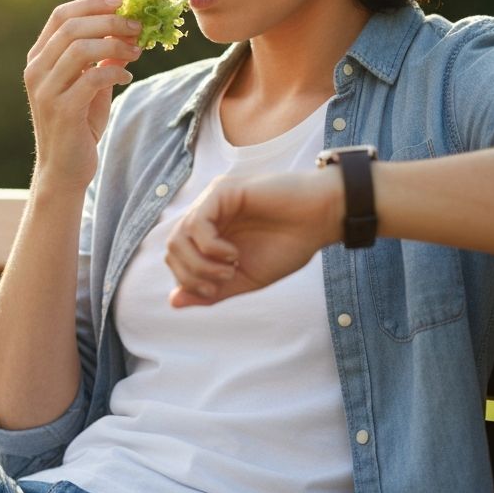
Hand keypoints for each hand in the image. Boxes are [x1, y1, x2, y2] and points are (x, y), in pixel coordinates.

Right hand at [24, 0, 143, 190]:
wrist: (64, 170)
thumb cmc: (79, 125)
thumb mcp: (92, 85)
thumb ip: (104, 58)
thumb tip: (129, 30)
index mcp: (39, 58)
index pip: (61, 15)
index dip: (93, 3)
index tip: (123, 1)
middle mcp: (36, 70)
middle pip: (72, 26)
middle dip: (110, 20)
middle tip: (139, 25)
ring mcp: (45, 90)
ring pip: (80, 48)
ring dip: (115, 44)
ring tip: (138, 51)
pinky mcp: (61, 110)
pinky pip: (92, 78)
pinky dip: (115, 72)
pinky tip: (127, 77)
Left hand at [164, 169, 344, 306]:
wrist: (321, 218)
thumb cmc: (288, 245)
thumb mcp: (246, 279)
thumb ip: (211, 291)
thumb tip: (173, 302)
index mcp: (209, 233)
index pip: (176, 259)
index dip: (188, 282)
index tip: (216, 291)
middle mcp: (206, 214)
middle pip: (172, 249)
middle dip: (192, 276)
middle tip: (224, 281)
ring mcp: (212, 201)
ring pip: (178, 238)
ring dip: (201, 264)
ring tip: (230, 269)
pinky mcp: (222, 191)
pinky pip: (197, 223)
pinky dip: (210, 247)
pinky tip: (233, 254)